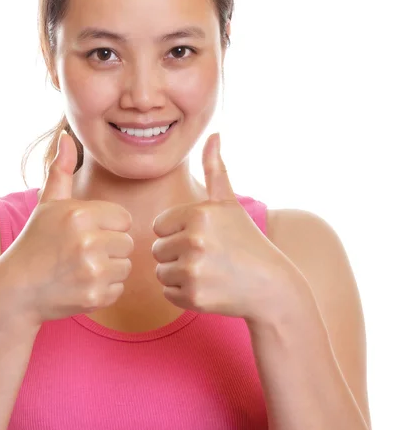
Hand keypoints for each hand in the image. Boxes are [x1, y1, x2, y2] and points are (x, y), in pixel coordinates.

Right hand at [0, 131, 133, 325]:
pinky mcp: (95, 296)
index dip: (107, 226)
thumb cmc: (36, 242)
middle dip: (109, 248)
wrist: (16, 289)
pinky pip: (118, 289)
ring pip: (125, 266)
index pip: (123, 219)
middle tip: (82, 253)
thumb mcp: (47, 204)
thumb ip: (61, 171)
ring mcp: (92, 271)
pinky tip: (80, 285)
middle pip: (127, 243)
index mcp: (80, 214)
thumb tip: (67, 136)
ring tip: (80, 268)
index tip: (86, 233)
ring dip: (109, 269)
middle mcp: (88, 241)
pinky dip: (103, 290)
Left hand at [151, 133, 301, 322]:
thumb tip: (214, 133)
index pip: (159, 225)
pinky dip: (184, 294)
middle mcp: (193, 239)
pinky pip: (168, 293)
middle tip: (208, 256)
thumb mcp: (229, 203)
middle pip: (158, 249)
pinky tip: (209, 288)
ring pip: (161, 271)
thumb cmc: (246, 241)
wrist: (271, 285)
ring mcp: (193, 269)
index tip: (204, 237)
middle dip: (178, 254)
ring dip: (179, 274)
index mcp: (198, 213)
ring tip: (209, 271)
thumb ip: (215, 168)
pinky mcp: (193, 296)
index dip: (178, 232)